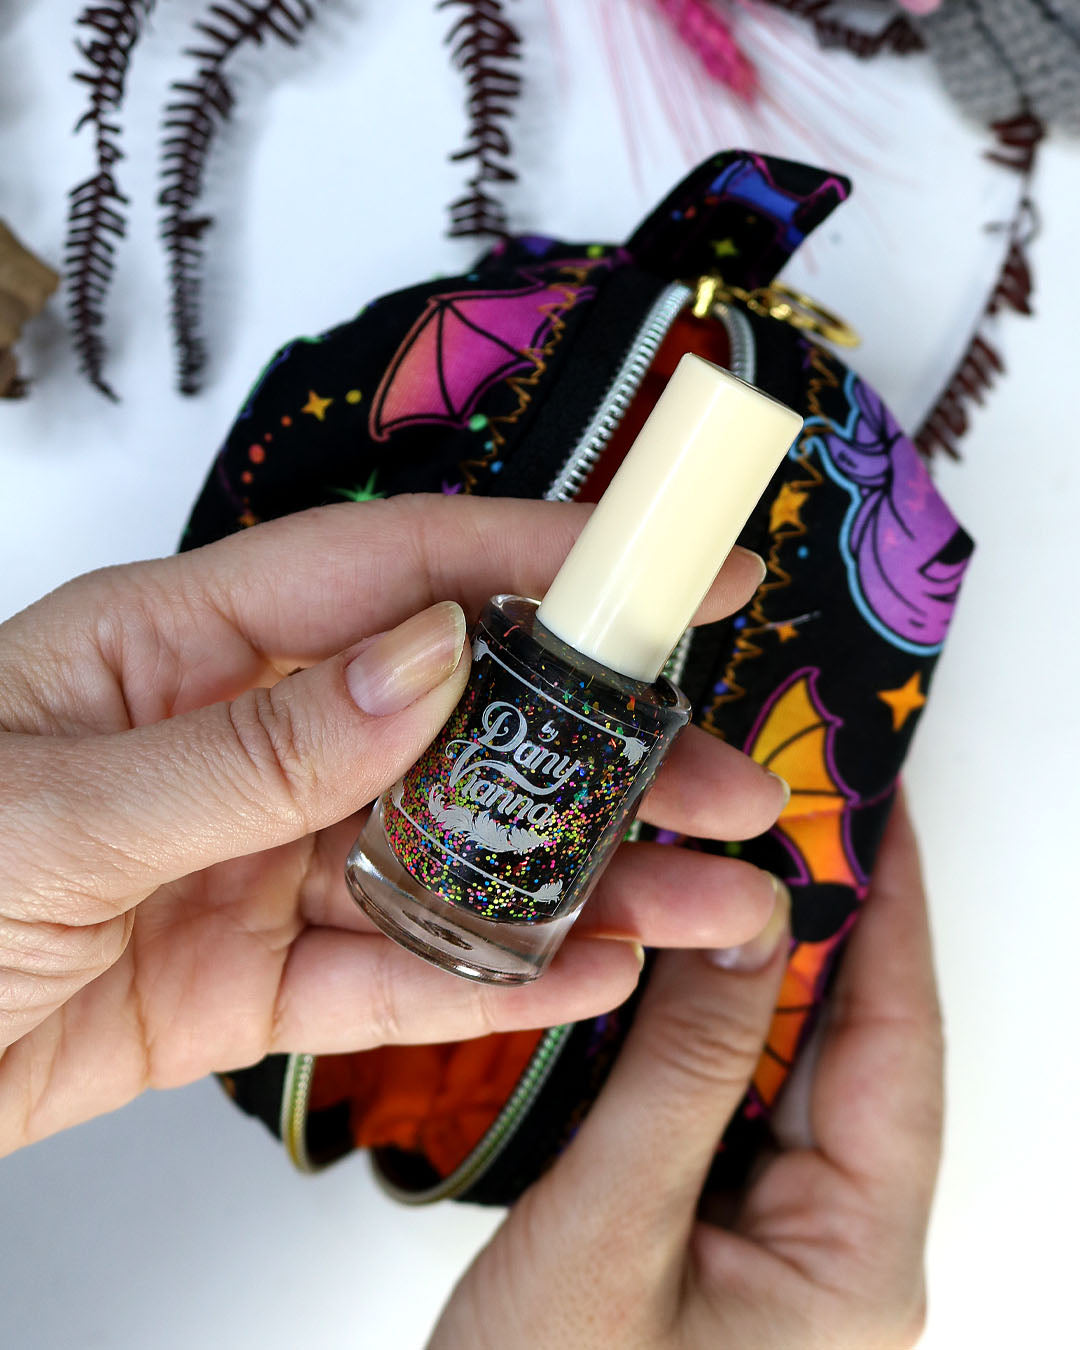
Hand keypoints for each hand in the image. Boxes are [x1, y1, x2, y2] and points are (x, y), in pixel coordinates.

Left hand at [0, 496, 785, 1154]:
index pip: (400, 573)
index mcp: (186, 648)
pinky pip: (389, 975)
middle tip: (727, 776)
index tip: (673, 568)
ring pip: (444, 860)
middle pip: (457, 726)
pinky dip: (489, 980)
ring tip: (702, 902)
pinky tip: (586, 977)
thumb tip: (424, 662)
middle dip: (602, 749)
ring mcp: (254, 864)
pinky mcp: (248, 981)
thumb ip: (254, 748)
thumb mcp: (53, 807)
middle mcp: (244, 743)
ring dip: (576, 881)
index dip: (548, 561)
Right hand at [431, 793, 942, 1349]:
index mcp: (856, 1258)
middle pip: (857, 1046)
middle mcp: (840, 1242)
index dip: (891, 912)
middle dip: (830, 920)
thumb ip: (679, 1069)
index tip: (876, 805)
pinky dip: (713, 1022)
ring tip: (736, 856)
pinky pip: (737, 1099)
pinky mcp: (725, 1228)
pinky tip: (677, 961)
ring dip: (768, 965)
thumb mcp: (613, 1230)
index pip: (896, 1046)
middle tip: (791, 804)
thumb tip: (742, 919)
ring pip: (794, 1066)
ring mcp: (784, 1237)